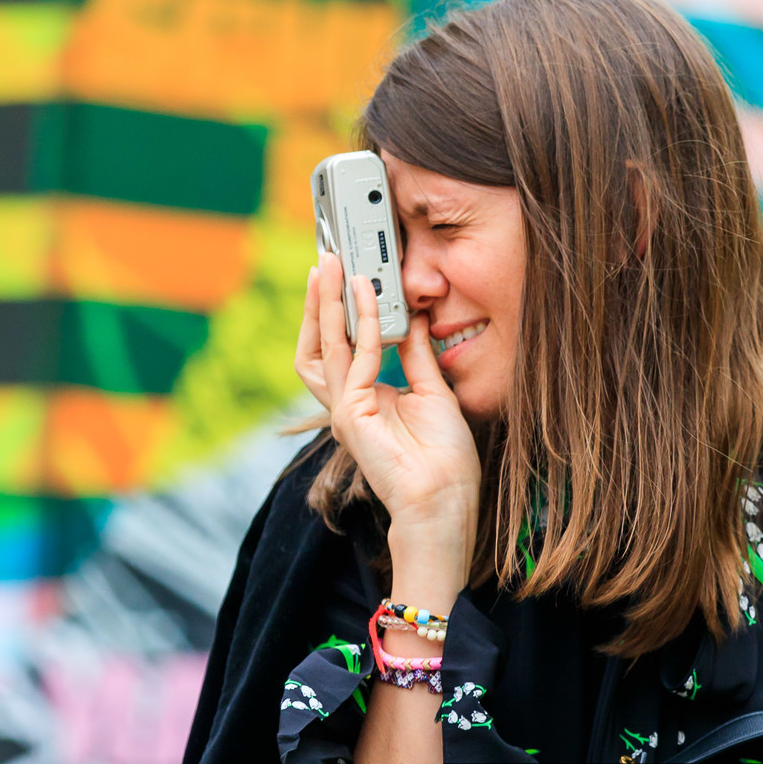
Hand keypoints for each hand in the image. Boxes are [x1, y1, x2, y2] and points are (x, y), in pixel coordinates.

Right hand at [295, 257, 480, 598]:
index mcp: (367, 400)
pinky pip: (356, 356)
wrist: (445, 503)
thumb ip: (418, 354)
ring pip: (323, 345)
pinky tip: (368, 292)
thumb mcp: (434, 392)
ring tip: (328, 266)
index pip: (343, 347)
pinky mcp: (352, 414)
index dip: (340, 312)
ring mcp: (345, 410)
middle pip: (319, 344)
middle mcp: (349, 404)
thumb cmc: (445, 461)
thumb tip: (414, 317)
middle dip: (317, 302)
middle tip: (325, 260)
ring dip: (323, 303)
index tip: (349, 276)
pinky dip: (363, 322)